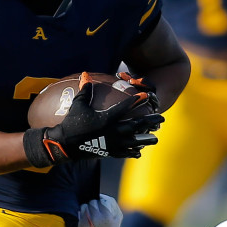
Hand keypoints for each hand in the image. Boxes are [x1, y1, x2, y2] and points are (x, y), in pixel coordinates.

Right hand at [23, 74, 162, 165]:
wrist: (64, 145)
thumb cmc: (71, 123)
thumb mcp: (78, 105)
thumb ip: (85, 90)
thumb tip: (85, 73)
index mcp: (106, 118)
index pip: (125, 108)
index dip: (136, 101)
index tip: (146, 96)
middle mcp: (112, 131)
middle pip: (136, 125)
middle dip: (149, 121)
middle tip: (161, 118)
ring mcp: (112, 143)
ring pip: (133, 141)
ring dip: (146, 139)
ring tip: (156, 139)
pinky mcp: (108, 153)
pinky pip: (123, 152)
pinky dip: (132, 151)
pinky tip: (139, 151)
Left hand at [76, 195, 121, 226]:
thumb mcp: (118, 217)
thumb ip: (111, 204)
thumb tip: (100, 195)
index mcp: (107, 217)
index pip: (101, 200)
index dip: (102, 202)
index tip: (102, 207)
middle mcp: (95, 219)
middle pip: (92, 202)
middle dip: (94, 205)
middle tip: (97, 213)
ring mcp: (86, 222)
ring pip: (84, 206)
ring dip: (87, 209)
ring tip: (91, 217)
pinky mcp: (78, 226)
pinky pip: (78, 213)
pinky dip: (81, 214)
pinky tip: (85, 219)